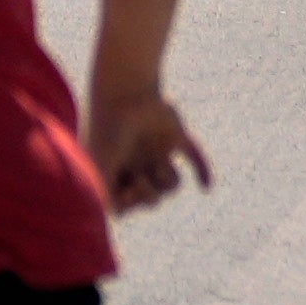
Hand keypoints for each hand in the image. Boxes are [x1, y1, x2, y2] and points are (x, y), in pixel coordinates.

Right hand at [88, 78, 213, 214]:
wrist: (126, 87)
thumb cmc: (108, 127)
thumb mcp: (99, 162)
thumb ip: (104, 191)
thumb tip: (114, 217)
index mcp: (117, 171)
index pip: (127, 204)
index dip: (131, 203)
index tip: (130, 190)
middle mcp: (137, 165)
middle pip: (152, 198)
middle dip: (149, 193)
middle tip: (141, 178)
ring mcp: (157, 153)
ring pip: (173, 184)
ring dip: (167, 178)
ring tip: (158, 161)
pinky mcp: (176, 138)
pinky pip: (194, 158)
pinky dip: (202, 170)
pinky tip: (206, 186)